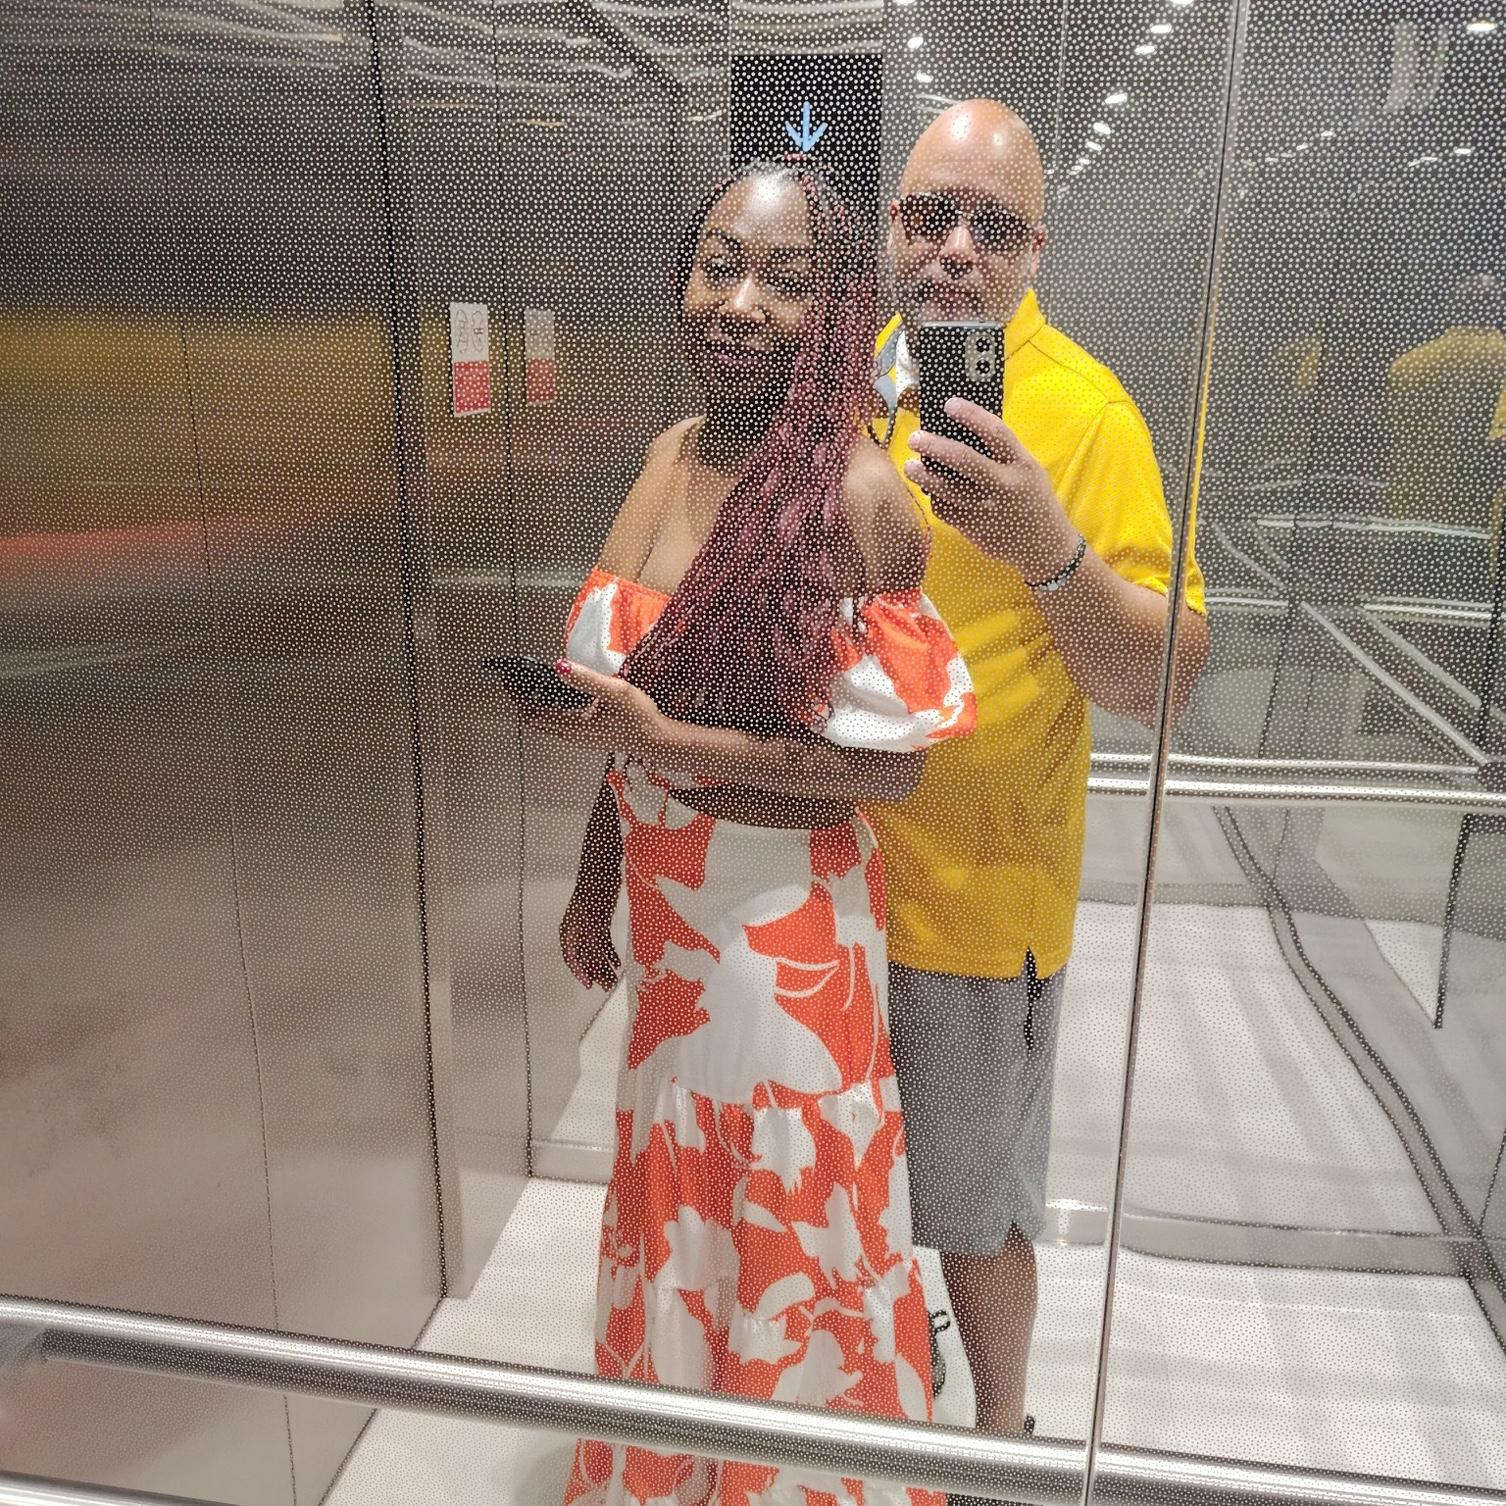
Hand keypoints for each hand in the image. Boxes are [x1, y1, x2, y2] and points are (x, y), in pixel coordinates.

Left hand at [521, 661, 668, 758]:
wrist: (657, 741)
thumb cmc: (638, 717)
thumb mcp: (615, 692)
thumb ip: (586, 680)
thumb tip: (558, 666)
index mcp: (572, 725)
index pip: (533, 713)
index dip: (519, 697)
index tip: (510, 680)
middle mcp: (571, 735)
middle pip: (536, 721)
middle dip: (523, 701)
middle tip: (516, 681)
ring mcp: (579, 737)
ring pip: (547, 724)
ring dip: (535, 707)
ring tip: (532, 687)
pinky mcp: (588, 736)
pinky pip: (558, 724)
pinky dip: (549, 711)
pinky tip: (558, 698)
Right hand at [560, 888, 619, 990]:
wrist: (602, 872)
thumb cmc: (593, 895)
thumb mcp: (593, 925)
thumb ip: (594, 947)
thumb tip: (597, 967)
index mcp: (569, 933)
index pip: (572, 958)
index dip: (580, 972)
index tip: (589, 984)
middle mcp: (577, 932)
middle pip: (584, 957)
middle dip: (595, 972)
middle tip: (607, 986)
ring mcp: (588, 927)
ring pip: (595, 951)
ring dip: (604, 965)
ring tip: (613, 979)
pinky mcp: (600, 922)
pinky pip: (603, 942)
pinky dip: (609, 952)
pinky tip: (616, 962)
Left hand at [904, 397, 1079, 582]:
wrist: (1044, 547)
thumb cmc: (1032, 499)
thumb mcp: (1027, 470)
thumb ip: (1001, 454)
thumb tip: (961, 430)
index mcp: (1022, 465)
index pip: (996, 433)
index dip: (971, 416)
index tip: (949, 405)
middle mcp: (1005, 486)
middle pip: (965, 461)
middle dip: (936, 447)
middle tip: (915, 438)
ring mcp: (988, 510)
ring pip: (948, 490)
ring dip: (925, 477)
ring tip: (910, 466)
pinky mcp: (974, 529)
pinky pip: (946, 510)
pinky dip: (935, 498)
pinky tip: (930, 491)